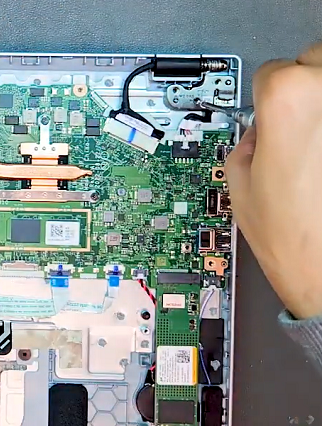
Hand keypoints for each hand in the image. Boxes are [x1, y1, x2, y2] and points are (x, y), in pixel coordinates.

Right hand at [226, 43, 321, 318]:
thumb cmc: (294, 237)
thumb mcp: (240, 185)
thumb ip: (248, 143)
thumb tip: (262, 133)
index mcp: (288, 100)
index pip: (274, 71)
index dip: (265, 99)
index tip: (268, 118)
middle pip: (317, 60)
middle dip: (306, 87)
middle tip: (299, 126)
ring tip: (317, 149)